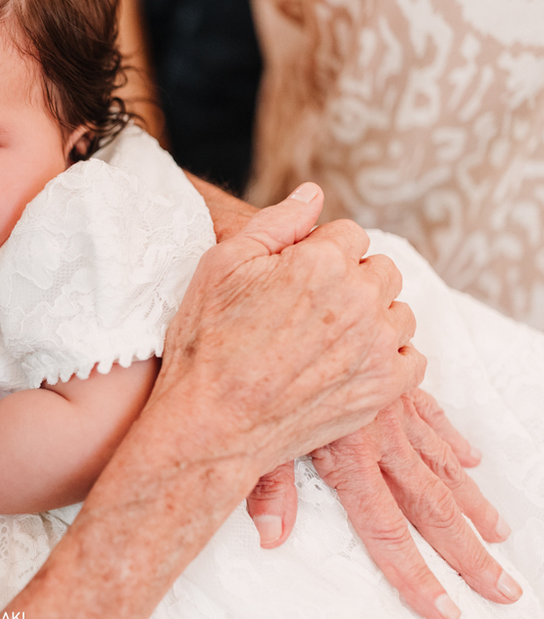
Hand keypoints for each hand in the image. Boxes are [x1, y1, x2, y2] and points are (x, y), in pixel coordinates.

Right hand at [153, 183, 424, 476]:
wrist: (210, 424)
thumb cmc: (206, 344)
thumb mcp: (221, 266)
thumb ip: (274, 223)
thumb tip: (314, 194)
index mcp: (321, 261)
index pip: (348, 234)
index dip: (317, 252)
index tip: (291, 278)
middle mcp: (358, 299)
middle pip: (380, 268)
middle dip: (350, 280)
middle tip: (306, 310)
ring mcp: (377, 346)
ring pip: (398, 311)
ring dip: (372, 317)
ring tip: (326, 339)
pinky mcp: (383, 388)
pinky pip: (412, 357)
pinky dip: (388, 357)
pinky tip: (350, 362)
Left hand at [245, 388, 521, 618]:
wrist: (293, 294)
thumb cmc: (258, 364)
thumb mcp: (256, 429)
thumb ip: (266, 486)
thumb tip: (269, 537)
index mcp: (348, 456)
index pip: (386, 529)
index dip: (415, 573)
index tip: (445, 608)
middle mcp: (380, 436)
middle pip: (432, 506)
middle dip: (467, 552)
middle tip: (503, 588)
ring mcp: (392, 407)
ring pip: (442, 464)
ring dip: (472, 501)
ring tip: (499, 533)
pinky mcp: (393, 379)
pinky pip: (432, 415)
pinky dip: (452, 439)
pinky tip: (471, 458)